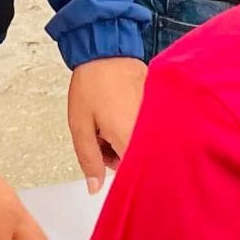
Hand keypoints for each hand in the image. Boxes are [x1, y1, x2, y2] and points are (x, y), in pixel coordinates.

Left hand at [65, 56, 144, 188]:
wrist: (106, 52)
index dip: (122, 178)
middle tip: (102, 138)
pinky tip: (121, 113)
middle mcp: (149, 130)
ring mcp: (156, 118)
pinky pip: (146, 128)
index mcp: (130, 138)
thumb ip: (89, 160)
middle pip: (137, 160)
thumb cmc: (92, 83)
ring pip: (141, 145)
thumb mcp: (80, 126)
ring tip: (110, 121)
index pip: (135, 175)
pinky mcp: (159, 108)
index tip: (110, 168)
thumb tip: (95, 187)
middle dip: (118, 156)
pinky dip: (133, 126)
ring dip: (125, 140)